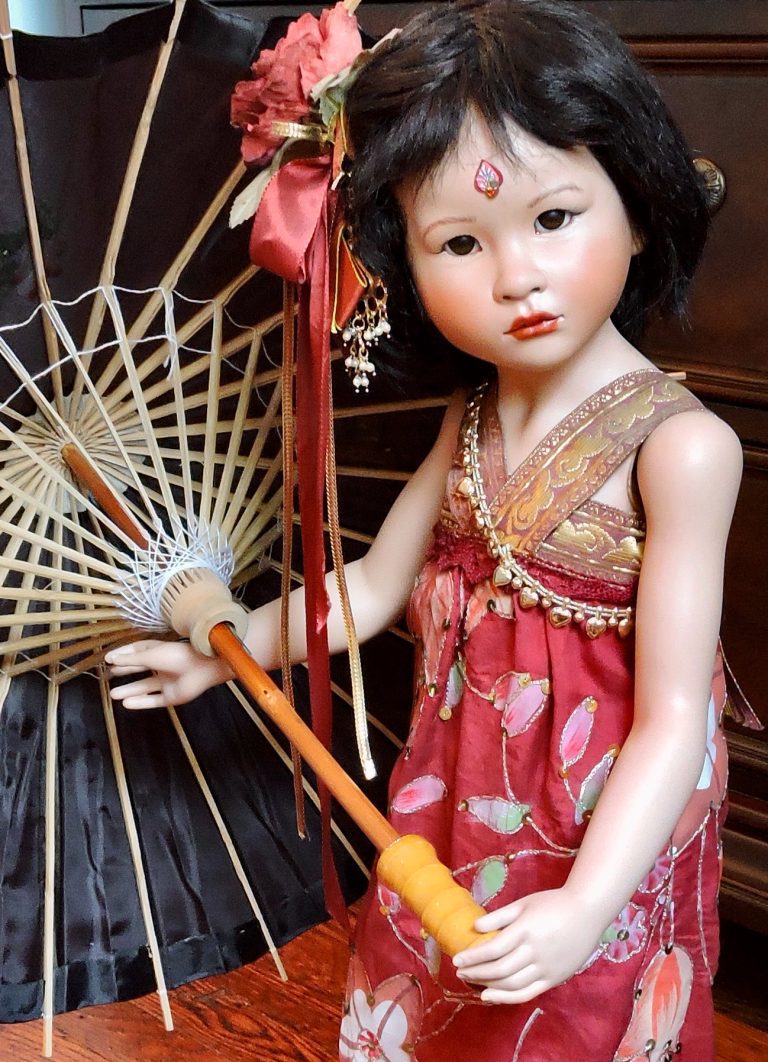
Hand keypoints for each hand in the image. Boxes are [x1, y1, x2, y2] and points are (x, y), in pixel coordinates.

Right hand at [106, 639, 231, 708]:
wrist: (201, 667)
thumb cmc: (175, 655)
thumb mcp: (149, 655)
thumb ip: (130, 660)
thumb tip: (112, 659)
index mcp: (158, 651)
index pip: (136, 651)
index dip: (122, 655)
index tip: (108, 659)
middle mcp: (161, 666)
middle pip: (139, 669)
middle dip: (124, 672)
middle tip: (108, 675)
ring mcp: (167, 682)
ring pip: (144, 687)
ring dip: (129, 690)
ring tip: (112, 694)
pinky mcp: (172, 696)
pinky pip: (153, 700)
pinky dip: (140, 702)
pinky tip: (126, 704)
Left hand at [452, 888, 601, 1004]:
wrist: (588, 912)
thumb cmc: (553, 903)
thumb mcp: (524, 903)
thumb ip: (499, 916)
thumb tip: (475, 927)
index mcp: (526, 929)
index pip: (493, 949)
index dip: (473, 957)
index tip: (456, 960)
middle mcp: (535, 951)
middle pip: (500, 969)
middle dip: (476, 973)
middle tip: (460, 973)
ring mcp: (546, 967)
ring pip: (512, 984)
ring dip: (488, 986)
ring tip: (472, 983)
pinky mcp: (554, 978)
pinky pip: (528, 993)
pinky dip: (507, 997)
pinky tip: (491, 996)